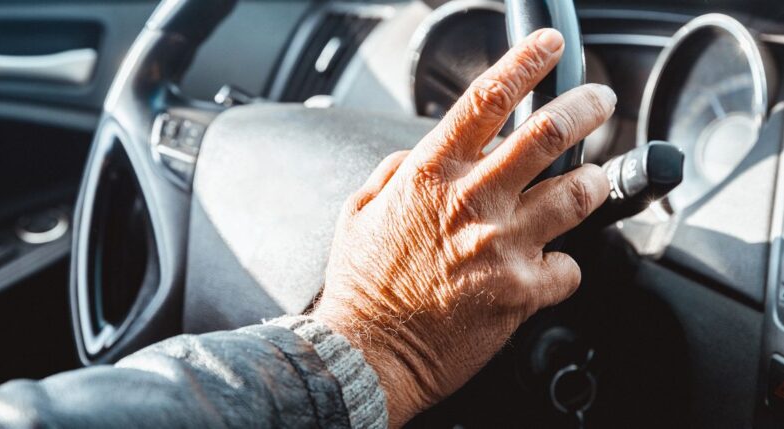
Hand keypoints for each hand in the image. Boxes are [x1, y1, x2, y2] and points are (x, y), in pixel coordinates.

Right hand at [312, 28, 615, 426]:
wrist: (370, 353)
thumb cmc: (364, 285)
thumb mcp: (360, 210)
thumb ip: (398, 171)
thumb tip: (424, 153)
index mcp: (431, 174)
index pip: (486, 99)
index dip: (525, 62)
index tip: (548, 47)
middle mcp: (471, 201)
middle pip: (549, 132)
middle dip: (586, 106)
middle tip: (599, 101)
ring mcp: (502, 245)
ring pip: (579, 192)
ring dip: (594, 180)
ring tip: (592, 179)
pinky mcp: (522, 291)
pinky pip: (570, 267)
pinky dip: (565, 265)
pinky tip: (548, 267)